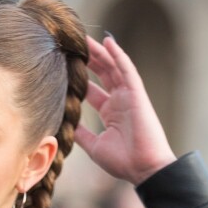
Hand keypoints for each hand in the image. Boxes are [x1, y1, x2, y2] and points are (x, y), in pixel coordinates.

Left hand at [74, 35, 176, 184]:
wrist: (143, 169)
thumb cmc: (122, 161)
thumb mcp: (94, 145)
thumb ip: (81, 132)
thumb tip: (64, 123)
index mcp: (110, 113)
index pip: (91, 90)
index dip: (79, 78)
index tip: (64, 67)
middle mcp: (119, 101)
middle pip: (102, 74)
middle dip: (88, 60)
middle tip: (72, 45)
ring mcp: (129, 96)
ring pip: (113, 68)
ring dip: (100, 52)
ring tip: (84, 38)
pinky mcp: (137, 94)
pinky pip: (127, 70)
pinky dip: (118, 56)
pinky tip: (108, 42)